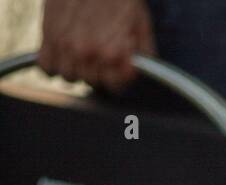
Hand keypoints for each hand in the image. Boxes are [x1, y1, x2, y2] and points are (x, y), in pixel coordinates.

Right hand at [39, 0, 154, 92]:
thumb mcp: (140, 22)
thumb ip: (143, 53)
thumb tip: (135, 72)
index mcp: (112, 52)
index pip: (115, 86)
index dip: (118, 75)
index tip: (118, 65)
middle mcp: (87, 52)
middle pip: (92, 83)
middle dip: (99, 70)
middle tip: (100, 52)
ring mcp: (65, 45)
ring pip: (70, 77)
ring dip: (77, 68)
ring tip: (82, 49)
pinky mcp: (47, 34)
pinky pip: (47, 68)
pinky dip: (54, 63)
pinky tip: (64, 51)